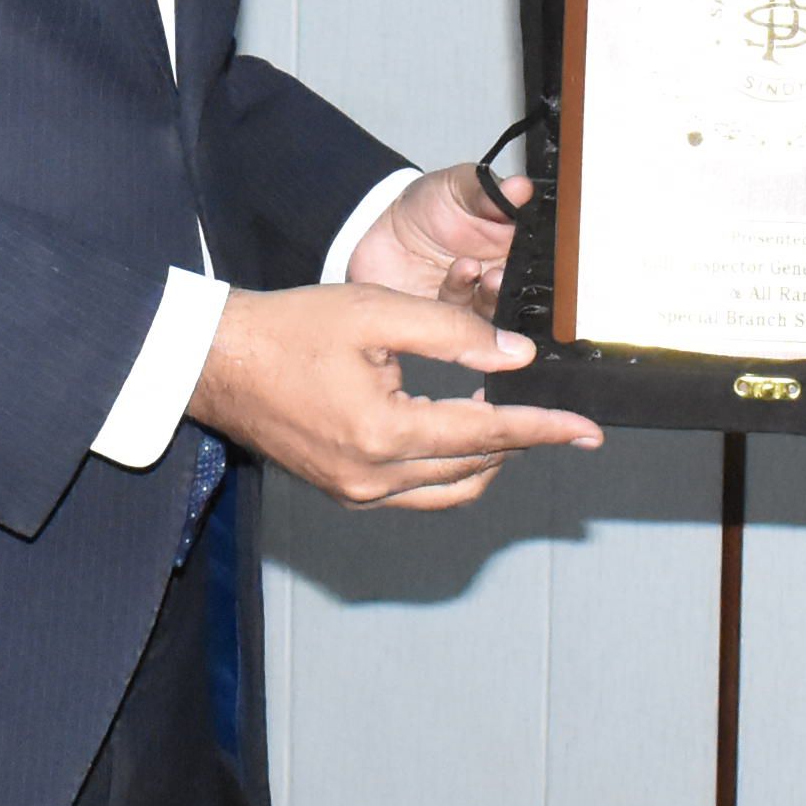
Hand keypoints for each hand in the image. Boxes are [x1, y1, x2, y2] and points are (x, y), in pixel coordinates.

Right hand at [189, 282, 601, 509]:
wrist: (218, 360)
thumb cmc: (287, 330)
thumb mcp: (376, 313)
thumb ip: (452, 333)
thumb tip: (515, 357)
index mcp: (383, 434)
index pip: (488, 434)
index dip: (544, 429)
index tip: (587, 432)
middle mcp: (371, 478)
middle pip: (474, 466)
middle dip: (519, 439)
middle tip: (550, 413)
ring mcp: (355, 492)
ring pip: (448, 487)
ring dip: (485, 458)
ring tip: (505, 418)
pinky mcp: (343, 490)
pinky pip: (415, 491)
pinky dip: (447, 466)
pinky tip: (454, 431)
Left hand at [345, 160, 531, 312]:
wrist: (382, 229)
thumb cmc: (429, 205)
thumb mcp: (458, 187)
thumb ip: (487, 192)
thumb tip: (520, 186)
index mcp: (512, 245)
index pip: (537, 257)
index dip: (539, 257)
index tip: (531, 249)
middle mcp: (500, 276)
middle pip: (522, 291)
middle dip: (514, 284)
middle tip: (499, 272)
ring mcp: (477, 301)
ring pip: (495, 309)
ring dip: (489, 294)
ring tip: (473, 269)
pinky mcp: (452, 324)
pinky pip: (462, 324)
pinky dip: (462, 302)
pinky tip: (457, 275)